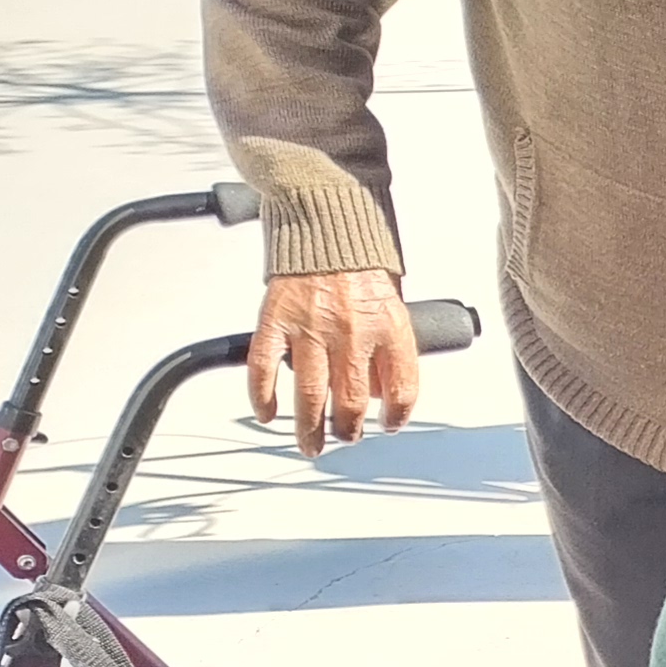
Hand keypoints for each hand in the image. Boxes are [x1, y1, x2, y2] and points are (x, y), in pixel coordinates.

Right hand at [249, 270, 420, 455]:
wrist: (325, 222)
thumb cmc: (360, 263)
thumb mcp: (394, 306)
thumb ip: (391, 349)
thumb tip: (384, 392)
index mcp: (387, 326)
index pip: (402, 387)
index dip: (398, 415)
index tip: (389, 425)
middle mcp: (350, 331)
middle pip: (351, 400)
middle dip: (348, 429)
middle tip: (345, 438)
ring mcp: (310, 327)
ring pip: (309, 393)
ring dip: (309, 427)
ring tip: (311, 444)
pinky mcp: (275, 319)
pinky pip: (265, 366)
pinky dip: (263, 395)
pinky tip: (267, 413)